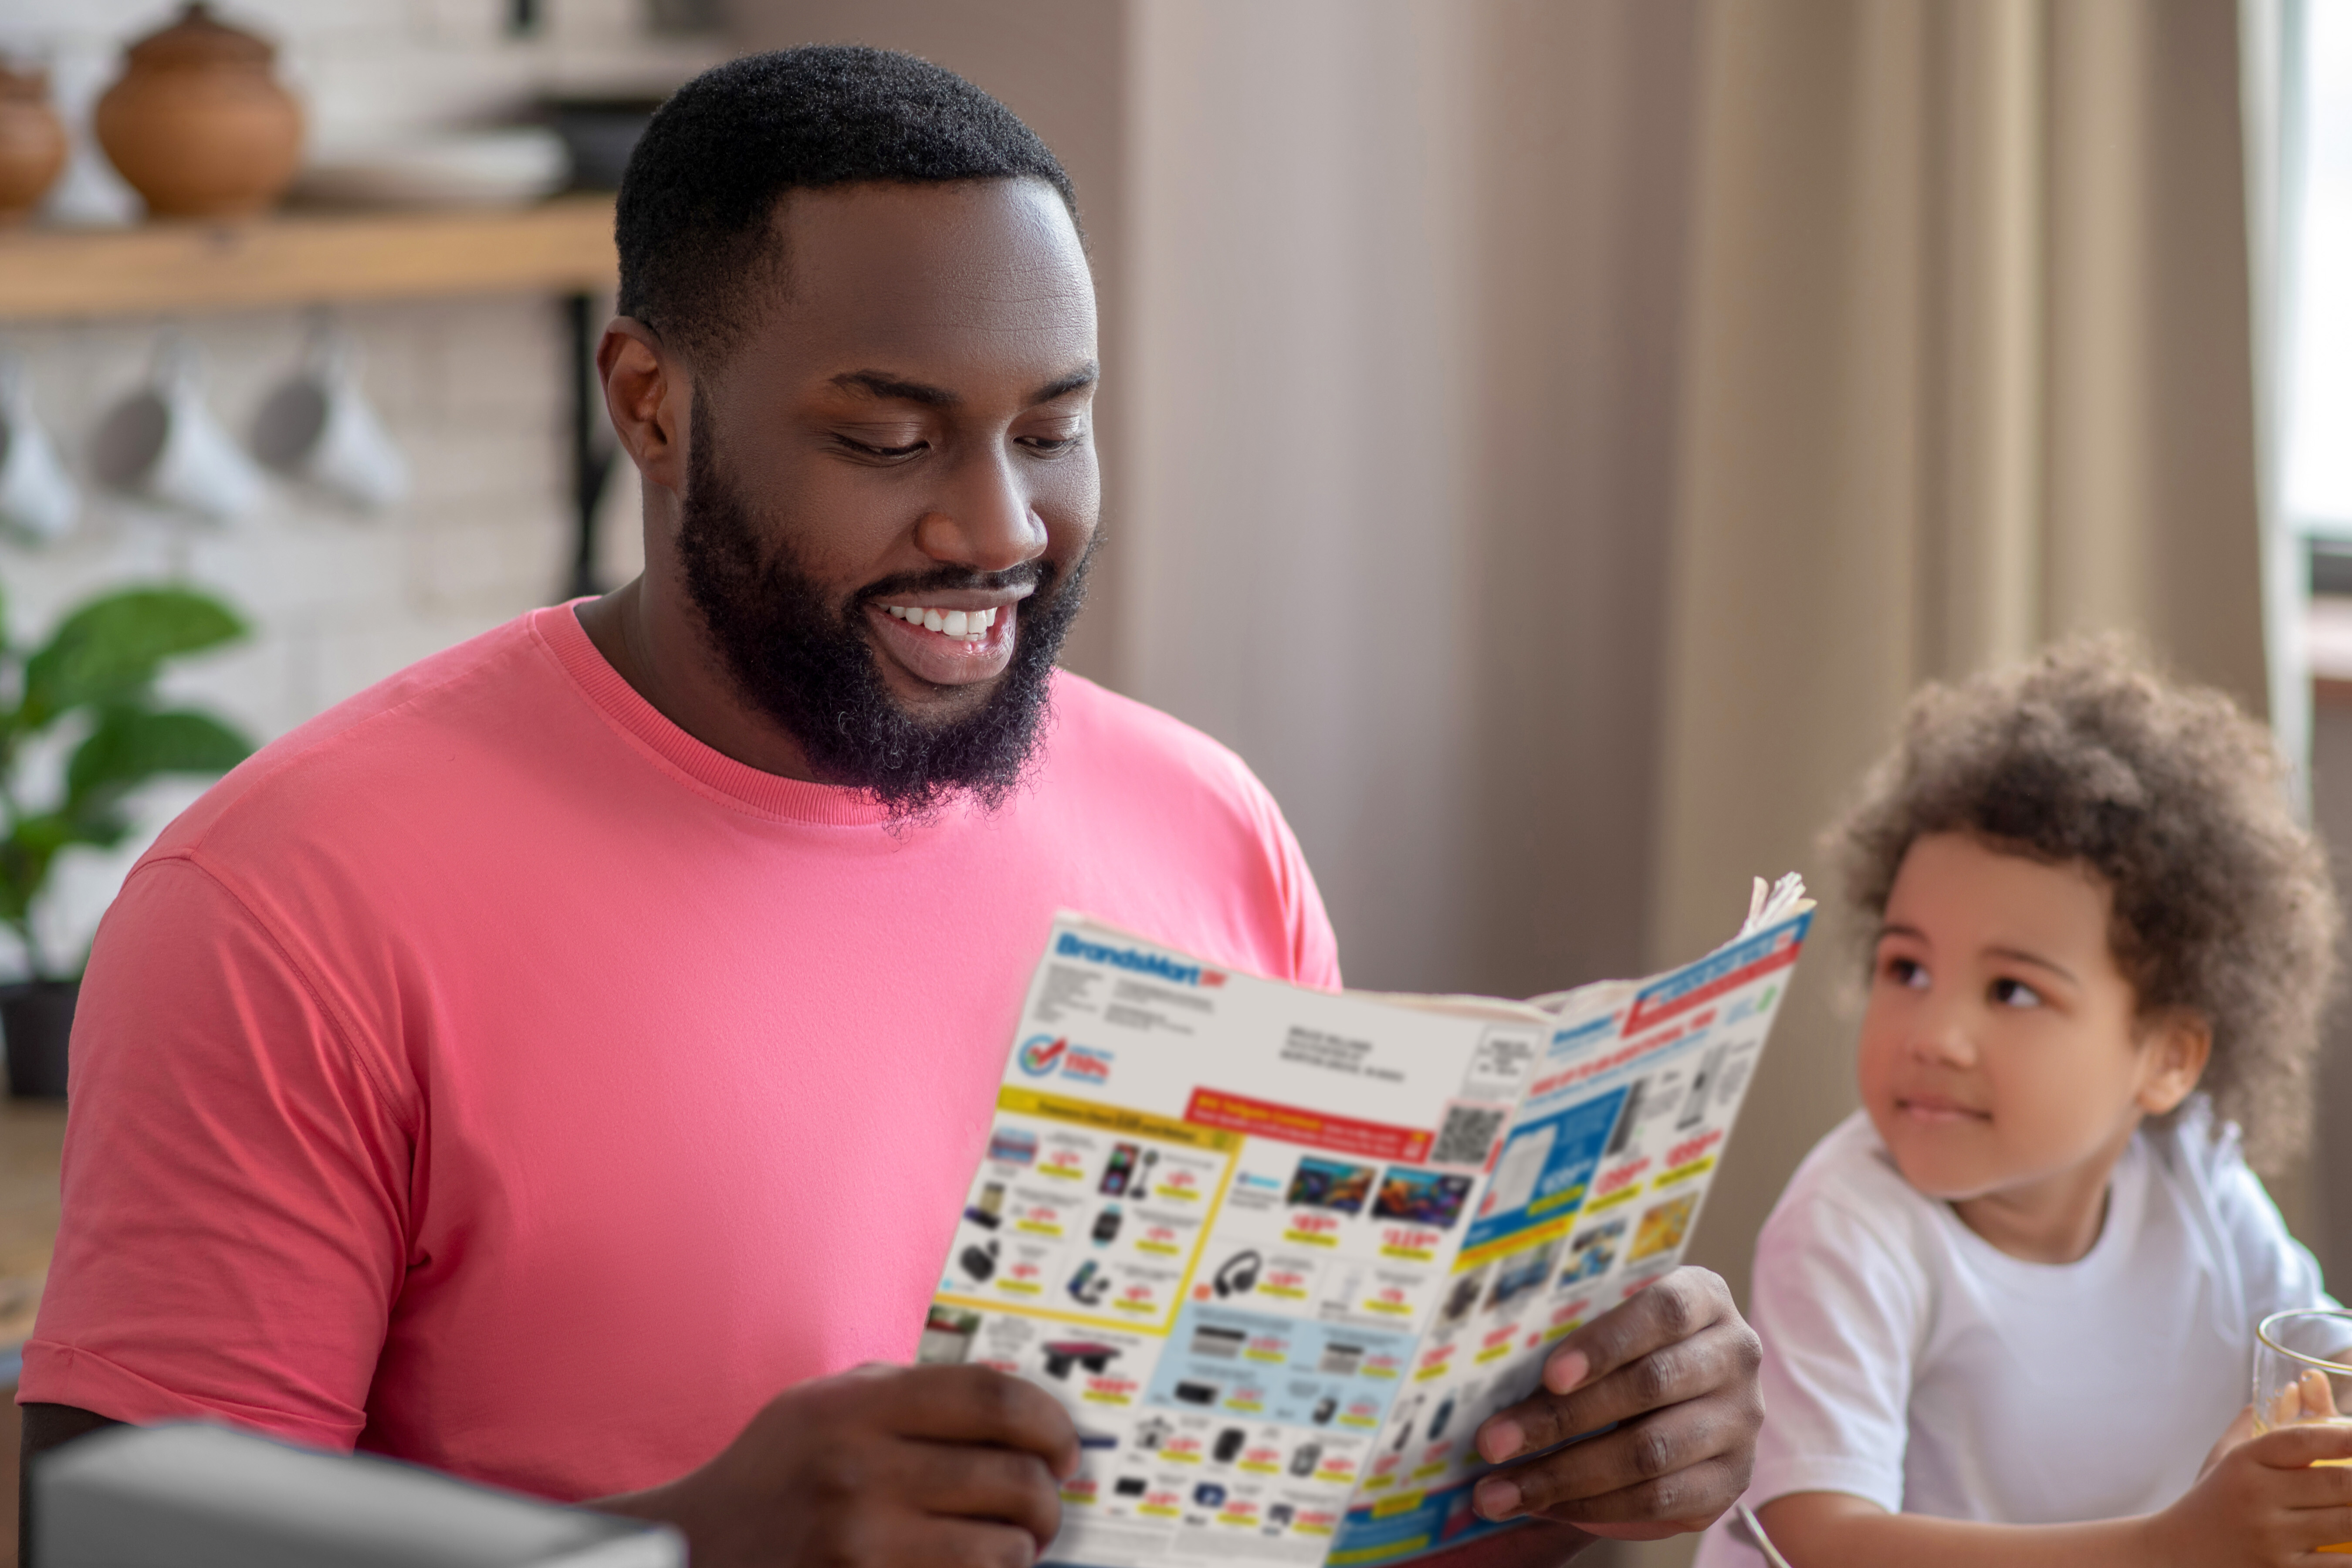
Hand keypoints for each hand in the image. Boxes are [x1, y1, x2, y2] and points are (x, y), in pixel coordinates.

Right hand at [602, 1362, 1079, 1567]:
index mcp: (855, 1408)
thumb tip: (1011, 1397)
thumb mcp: (820, 1407)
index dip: (1050, 1421)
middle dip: (1050, 1496)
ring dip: (1023, 1550)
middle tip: (1046, 1503)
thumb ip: (904, 1392)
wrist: (691, 1557)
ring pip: (1004, 1548)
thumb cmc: (770, 1479)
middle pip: (1013, 1476)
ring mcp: (861, 1546)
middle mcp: (860, 1472)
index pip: (994, 1396)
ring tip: (1010, 1544)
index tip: (1063, 1445)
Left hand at [1466, 1266, 1761, 1540]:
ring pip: (1649, 1452)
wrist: (1694, 1396)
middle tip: (1492, 1442)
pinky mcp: (1731, 1480)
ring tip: (1499, 1492)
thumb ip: (1571, 1338)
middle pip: (1648, 1387)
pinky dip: (1593, 1507)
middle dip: (1560, 1420)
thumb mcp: (1610, 1325)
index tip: (1549, 1375)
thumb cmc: (1630, 1346)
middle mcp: (1734, 1354)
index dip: (1605, 1344)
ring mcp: (1740, 1421)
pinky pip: (1658, 1500)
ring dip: (1563, 1476)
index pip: (1662, 1313)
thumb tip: (1488, 1378)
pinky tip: (1545, 1507)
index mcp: (1703, 1297)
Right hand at [2149, 1418, 2351, 1566]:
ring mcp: (2272, 1538)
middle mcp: (2258, 1496)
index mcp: (2245, 1461)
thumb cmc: (2207, 1503)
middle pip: (2337, 1481)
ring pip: (2346, 1523)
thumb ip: (2249, 1428)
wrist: (2175, 1555)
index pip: (2301, 1440)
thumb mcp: (2220, 1460)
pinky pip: (2338, 1565)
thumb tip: (2289, 1392)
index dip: (2343, 1437)